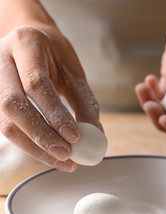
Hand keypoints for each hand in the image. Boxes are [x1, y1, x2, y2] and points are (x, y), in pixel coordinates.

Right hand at [0, 25, 100, 170]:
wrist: (28, 39)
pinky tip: (49, 155)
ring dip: (34, 147)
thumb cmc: (55, 55)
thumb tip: (96, 135)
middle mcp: (0, 61)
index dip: (55, 114)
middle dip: (42, 136)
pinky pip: (6, 127)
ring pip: (5, 121)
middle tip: (67, 155)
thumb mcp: (73, 70)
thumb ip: (84, 101)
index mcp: (25, 45)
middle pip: (14, 105)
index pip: (36, 84)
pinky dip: (29, 145)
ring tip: (63, 162)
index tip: (75, 137)